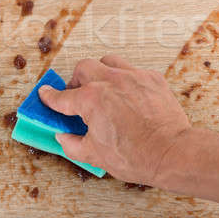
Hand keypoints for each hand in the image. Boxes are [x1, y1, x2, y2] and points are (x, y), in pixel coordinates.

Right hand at [38, 54, 190, 184]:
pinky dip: (125, 79)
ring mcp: (133, 77)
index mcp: (92, 100)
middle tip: (76, 95)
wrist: (172, 153)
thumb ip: (73, 144)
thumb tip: (64, 138)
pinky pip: (132, 70)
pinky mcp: (151, 78)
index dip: (50, 97)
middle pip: (84, 68)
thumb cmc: (137, 156)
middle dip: (76, 81)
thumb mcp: (95, 155)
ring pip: (108, 61)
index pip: (63, 97)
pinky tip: (126, 94)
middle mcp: (110, 81)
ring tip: (102, 87)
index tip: (46, 95)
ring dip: (100, 72)